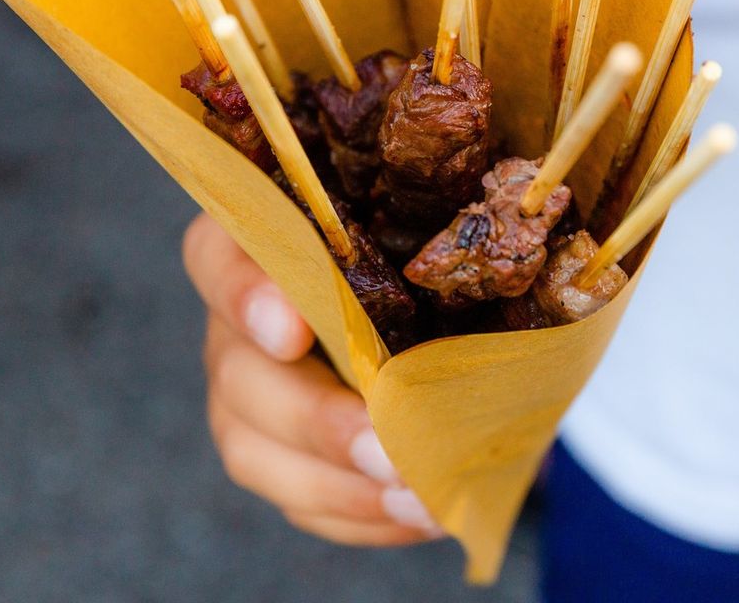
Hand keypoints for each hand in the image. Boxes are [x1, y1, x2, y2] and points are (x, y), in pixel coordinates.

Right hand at [182, 212, 442, 545]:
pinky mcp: (277, 451)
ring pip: (251, 445)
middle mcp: (246, 317)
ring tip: (416, 498)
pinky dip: (356, 513)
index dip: (244, 295)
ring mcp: (252, 389)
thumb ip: (447, 228)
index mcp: (273, 240)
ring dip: (335, 482)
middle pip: (237, 369)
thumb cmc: (452, 267)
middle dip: (313, 418)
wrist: (465, 328)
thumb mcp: (448, 234)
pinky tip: (417, 513)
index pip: (220, 257)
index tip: (293, 331)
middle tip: (384, 448)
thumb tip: (518, 225)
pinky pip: (296, 497)